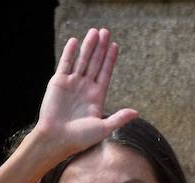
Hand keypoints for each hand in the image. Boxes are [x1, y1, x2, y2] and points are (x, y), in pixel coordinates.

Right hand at [33, 28, 138, 157]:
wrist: (57, 138)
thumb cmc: (80, 138)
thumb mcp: (103, 128)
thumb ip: (119, 118)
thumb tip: (136, 112)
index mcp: (97, 97)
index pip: (105, 73)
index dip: (110, 59)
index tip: (115, 46)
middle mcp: (85, 87)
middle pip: (95, 63)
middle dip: (101, 47)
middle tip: (106, 31)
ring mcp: (72, 83)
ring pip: (82, 60)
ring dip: (88, 46)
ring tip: (94, 32)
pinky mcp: (59, 82)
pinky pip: (65, 64)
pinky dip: (70, 52)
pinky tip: (75, 41)